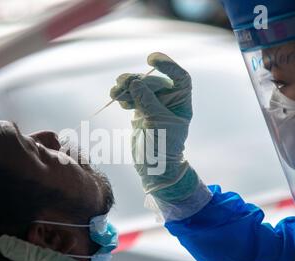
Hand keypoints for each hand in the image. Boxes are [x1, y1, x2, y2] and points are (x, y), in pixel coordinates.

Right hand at [110, 52, 197, 200]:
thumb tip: (134, 82)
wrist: (154, 168)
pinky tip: (118, 100)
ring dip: (126, 87)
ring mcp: (153, 106)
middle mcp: (168, 102)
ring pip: (139, 88)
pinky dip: (124, 96)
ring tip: (114, 92)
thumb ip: (147, 100)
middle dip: (136, 80)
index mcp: (180, 102)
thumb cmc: (162, 147)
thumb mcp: (157, 122)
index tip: (151, 58)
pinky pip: (131, 97)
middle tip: (121, 83)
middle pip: (152, 81)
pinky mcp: (140, 112)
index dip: (167, 65)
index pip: (179, 77)